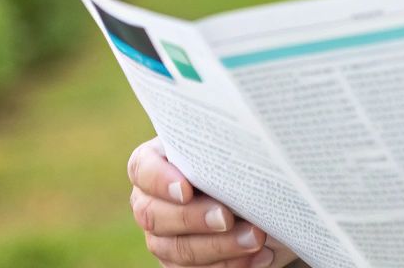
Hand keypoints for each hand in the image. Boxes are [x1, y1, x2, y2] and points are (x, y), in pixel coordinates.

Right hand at [127, 138, 299, 267]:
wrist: (261, 198)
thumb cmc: (241, 162)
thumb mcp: (233, 149)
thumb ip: (225, 151)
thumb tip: (240, 153)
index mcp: (155, 162)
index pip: (142, 169)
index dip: (160, 181)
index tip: (186, 189)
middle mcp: (150, 201)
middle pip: (153, 214)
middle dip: (193, 218)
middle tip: (227, 217)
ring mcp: (162, 236)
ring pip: (175, 249)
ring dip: (218, 246)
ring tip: (254, 238)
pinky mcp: (179, 263)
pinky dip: (229, 265)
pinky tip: (258, 256)